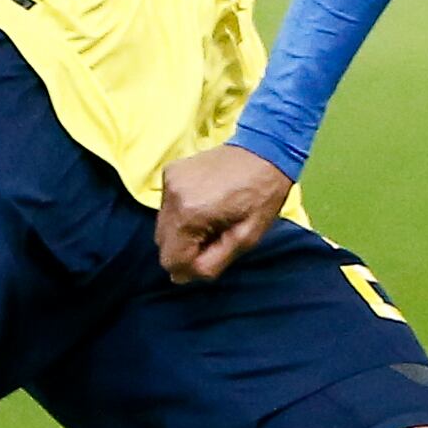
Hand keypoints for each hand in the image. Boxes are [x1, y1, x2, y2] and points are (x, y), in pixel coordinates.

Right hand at [158, 142, 294, 283]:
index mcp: (190, 213)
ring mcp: (168, 180)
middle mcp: (172, 196)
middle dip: (186, 249)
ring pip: (162, 226)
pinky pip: (166, 206)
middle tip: (216, 236)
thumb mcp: (246, 238)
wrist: (265, 149)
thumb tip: (180, 278)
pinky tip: (205, 204)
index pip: (171, 260)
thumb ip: (211, 262)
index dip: (190, 266)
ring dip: (183, 231)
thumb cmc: (262, 195)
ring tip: (212, 219)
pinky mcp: (169, 171)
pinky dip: (181, 213)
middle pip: (163, 244)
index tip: (213, 254)